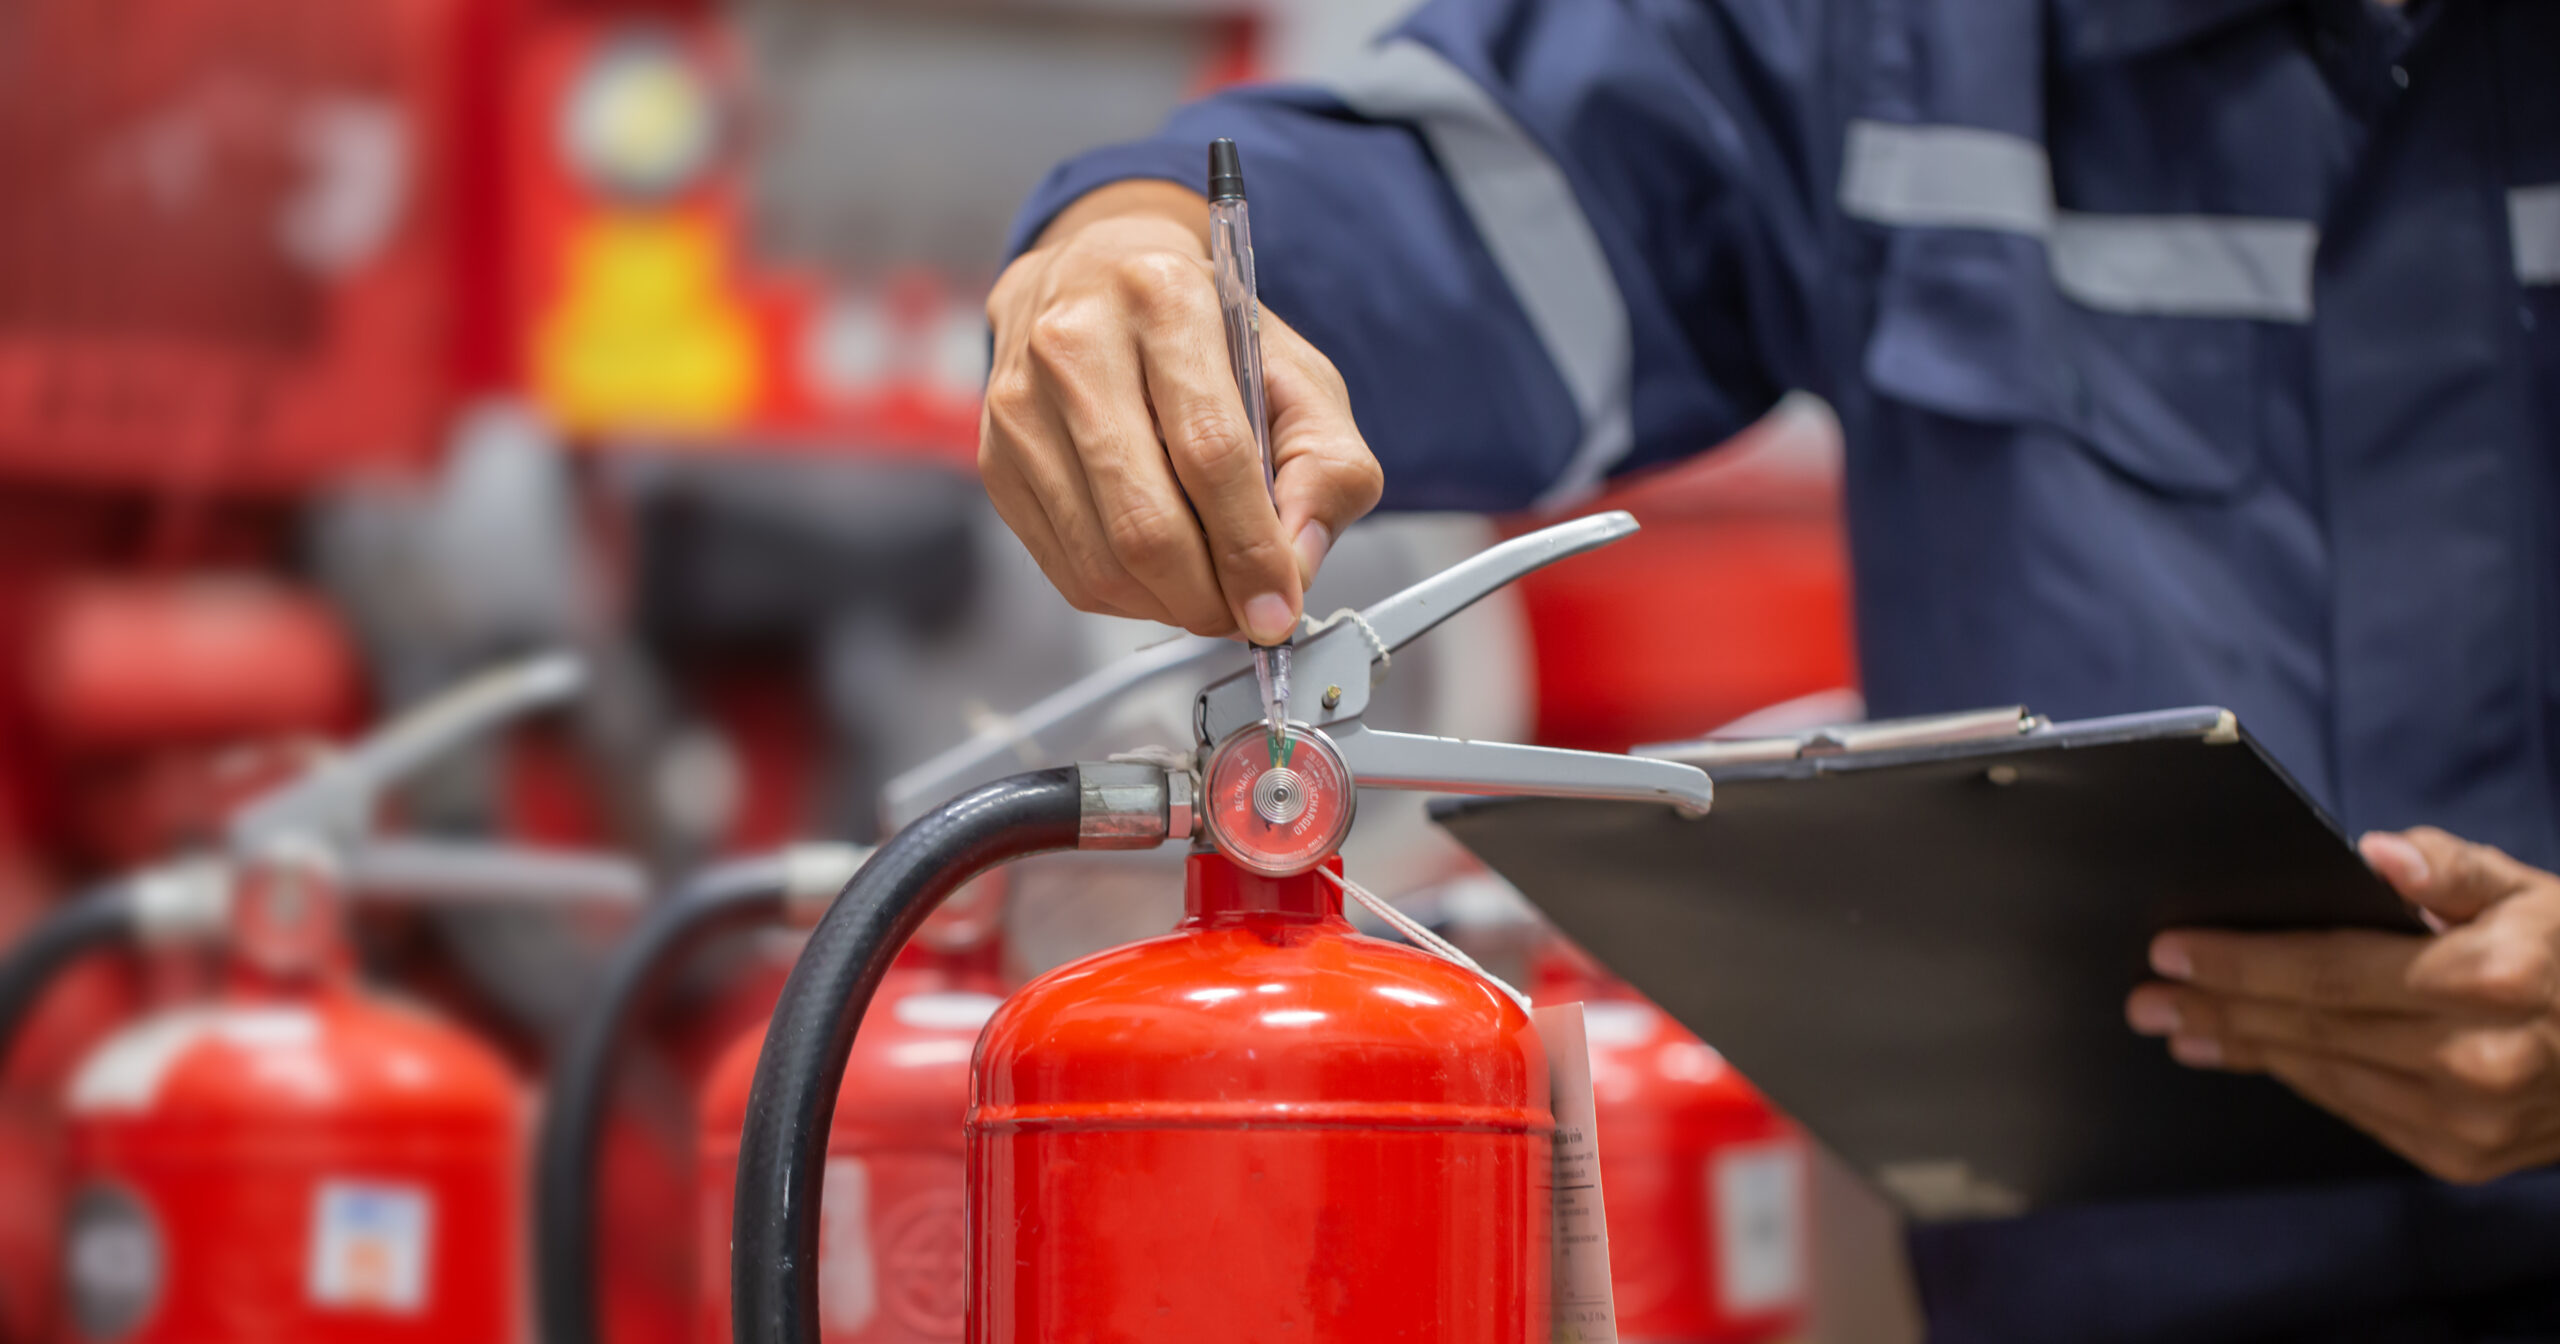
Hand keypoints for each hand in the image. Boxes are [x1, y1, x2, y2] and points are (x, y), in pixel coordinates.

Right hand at [980, 180, 1383, 641]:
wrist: (1096, 279)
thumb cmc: (1204, 331)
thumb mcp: (1299, 375)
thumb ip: (1327, 467)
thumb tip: (1296, 565)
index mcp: (1163, 299)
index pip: (1212, 453)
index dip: (1251, 549)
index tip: (1280, 607)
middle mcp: (1075, 343)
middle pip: (1145, 522)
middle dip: (1210, 596)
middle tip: (1247, 614)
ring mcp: (1021, 404)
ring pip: (1101, 560)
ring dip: (1170, 604)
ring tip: (1212, 593)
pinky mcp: (997, 458)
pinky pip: (1067, 568)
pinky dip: (1127, 595)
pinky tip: (1160, 572)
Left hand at [2127, 827, 2559, 1182]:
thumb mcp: (2536, 893)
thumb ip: (2454, 869)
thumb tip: (2379, 854)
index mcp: (2488, 981)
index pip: (2330, 969)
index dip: (2243, 962)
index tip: (2173, 949)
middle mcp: (2474, 1059)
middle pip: (2313, 1028)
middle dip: (2218, 1009)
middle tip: (2146, 997)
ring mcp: (2469, 1121)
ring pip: (2325, 1077)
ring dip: (2245, 1050)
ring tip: (2180, 1027)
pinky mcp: (2463, 1160)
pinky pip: (2356, 1113)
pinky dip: (2301, 1080)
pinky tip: (2257, 1057)